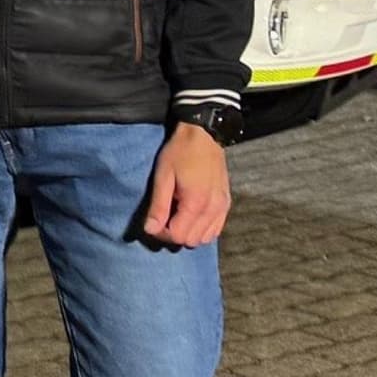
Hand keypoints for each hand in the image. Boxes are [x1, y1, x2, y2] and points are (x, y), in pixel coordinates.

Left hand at [141, 121, 232, 246]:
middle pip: (192, 241)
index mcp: (196, 203)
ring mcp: (223, 207)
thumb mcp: (163, 176)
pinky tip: (190, 216)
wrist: (204, 135)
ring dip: (188, 233)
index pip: (178, 237)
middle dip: (174, 235)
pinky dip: (202, 229)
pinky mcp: (226, 204)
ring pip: (205, 238)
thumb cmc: (180, 152)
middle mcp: (213, 209)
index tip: (154, 221)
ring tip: (176, 216)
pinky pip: (216, 230)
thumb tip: (150, 230)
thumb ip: (158, 206)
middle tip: (163, 219)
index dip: (162, 234)